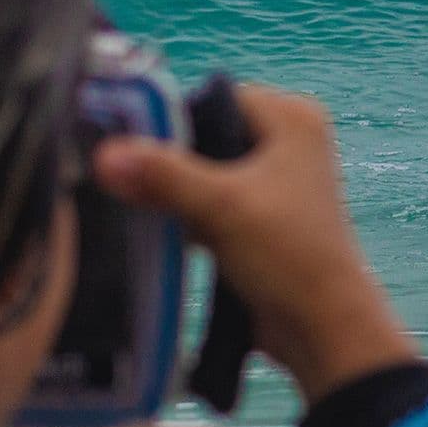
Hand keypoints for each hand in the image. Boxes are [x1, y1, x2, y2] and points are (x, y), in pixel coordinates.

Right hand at [93, 85, 416, 401]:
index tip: (133, 148)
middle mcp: (289, 142)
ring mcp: (276, 183)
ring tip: (143, 210)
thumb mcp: (221, 206)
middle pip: (208, 135)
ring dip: (176, 194)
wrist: (323, 329)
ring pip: (206, 173)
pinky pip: (213, 204)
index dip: (175, 120)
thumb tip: (104, 154)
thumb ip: (162, 176)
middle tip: (129, 183)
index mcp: (293, 119)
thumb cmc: (288, 255)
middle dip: (170, 161)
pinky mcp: (263, 220)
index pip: (216, 97)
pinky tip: (162, 233)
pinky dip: (189, 216)